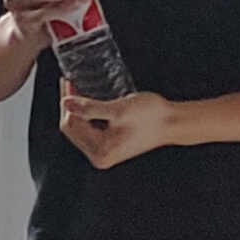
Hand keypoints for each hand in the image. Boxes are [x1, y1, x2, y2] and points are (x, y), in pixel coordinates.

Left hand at [60, 91, 181, 169]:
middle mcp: (100, 156)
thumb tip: (66, 103)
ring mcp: (105, 152)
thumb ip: (90, 108)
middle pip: (73, 128)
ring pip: (80, 128)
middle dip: (70, 105)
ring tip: (77, 89)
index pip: (71, 125)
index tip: (67, 83)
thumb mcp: (118, 110)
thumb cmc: (151, 117)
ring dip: (78, 109)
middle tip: (70, 84)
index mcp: (100, 151)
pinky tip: (88, 102)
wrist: (172, 122)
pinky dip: (87, 114)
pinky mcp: (110, 146)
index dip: (67, 102)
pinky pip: (90, 129)